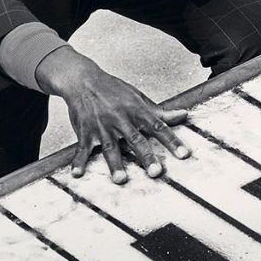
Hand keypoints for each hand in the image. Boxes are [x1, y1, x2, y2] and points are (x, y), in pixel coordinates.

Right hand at [34, 47, 190, 182]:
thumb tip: (183, 115)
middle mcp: (120, 119)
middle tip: (156, 172)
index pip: (158, 127)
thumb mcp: (138, 98)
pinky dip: (79, 161)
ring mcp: (102, 126)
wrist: (83, 80)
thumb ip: (160, 112)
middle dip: (146, 156)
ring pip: (110, 147)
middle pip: (136, 139)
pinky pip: (82, 148)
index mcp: (136, 111)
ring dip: (115, 164)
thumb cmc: (113, 90)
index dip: (172, 141)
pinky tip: (77, 173)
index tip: (183, 154)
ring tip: (121, 179)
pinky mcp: (85, 131)